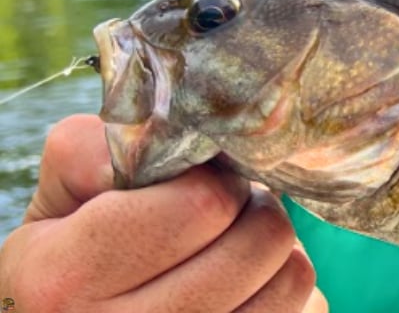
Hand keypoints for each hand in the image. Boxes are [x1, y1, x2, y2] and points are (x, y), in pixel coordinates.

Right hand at [0, 115, 326, 312]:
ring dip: (274, 249)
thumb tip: (165, 137)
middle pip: (259, 238)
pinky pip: (305, 310)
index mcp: (67, 276)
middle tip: (228, 206)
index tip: (202, 178)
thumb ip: (94, 151)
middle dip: (253, 206)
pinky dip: (285, 290)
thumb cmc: (67, 256)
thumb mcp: (59, 200)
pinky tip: (246, 286)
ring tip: (236, 244)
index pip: (201, 205)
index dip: (215, 179)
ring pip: (292, 277)